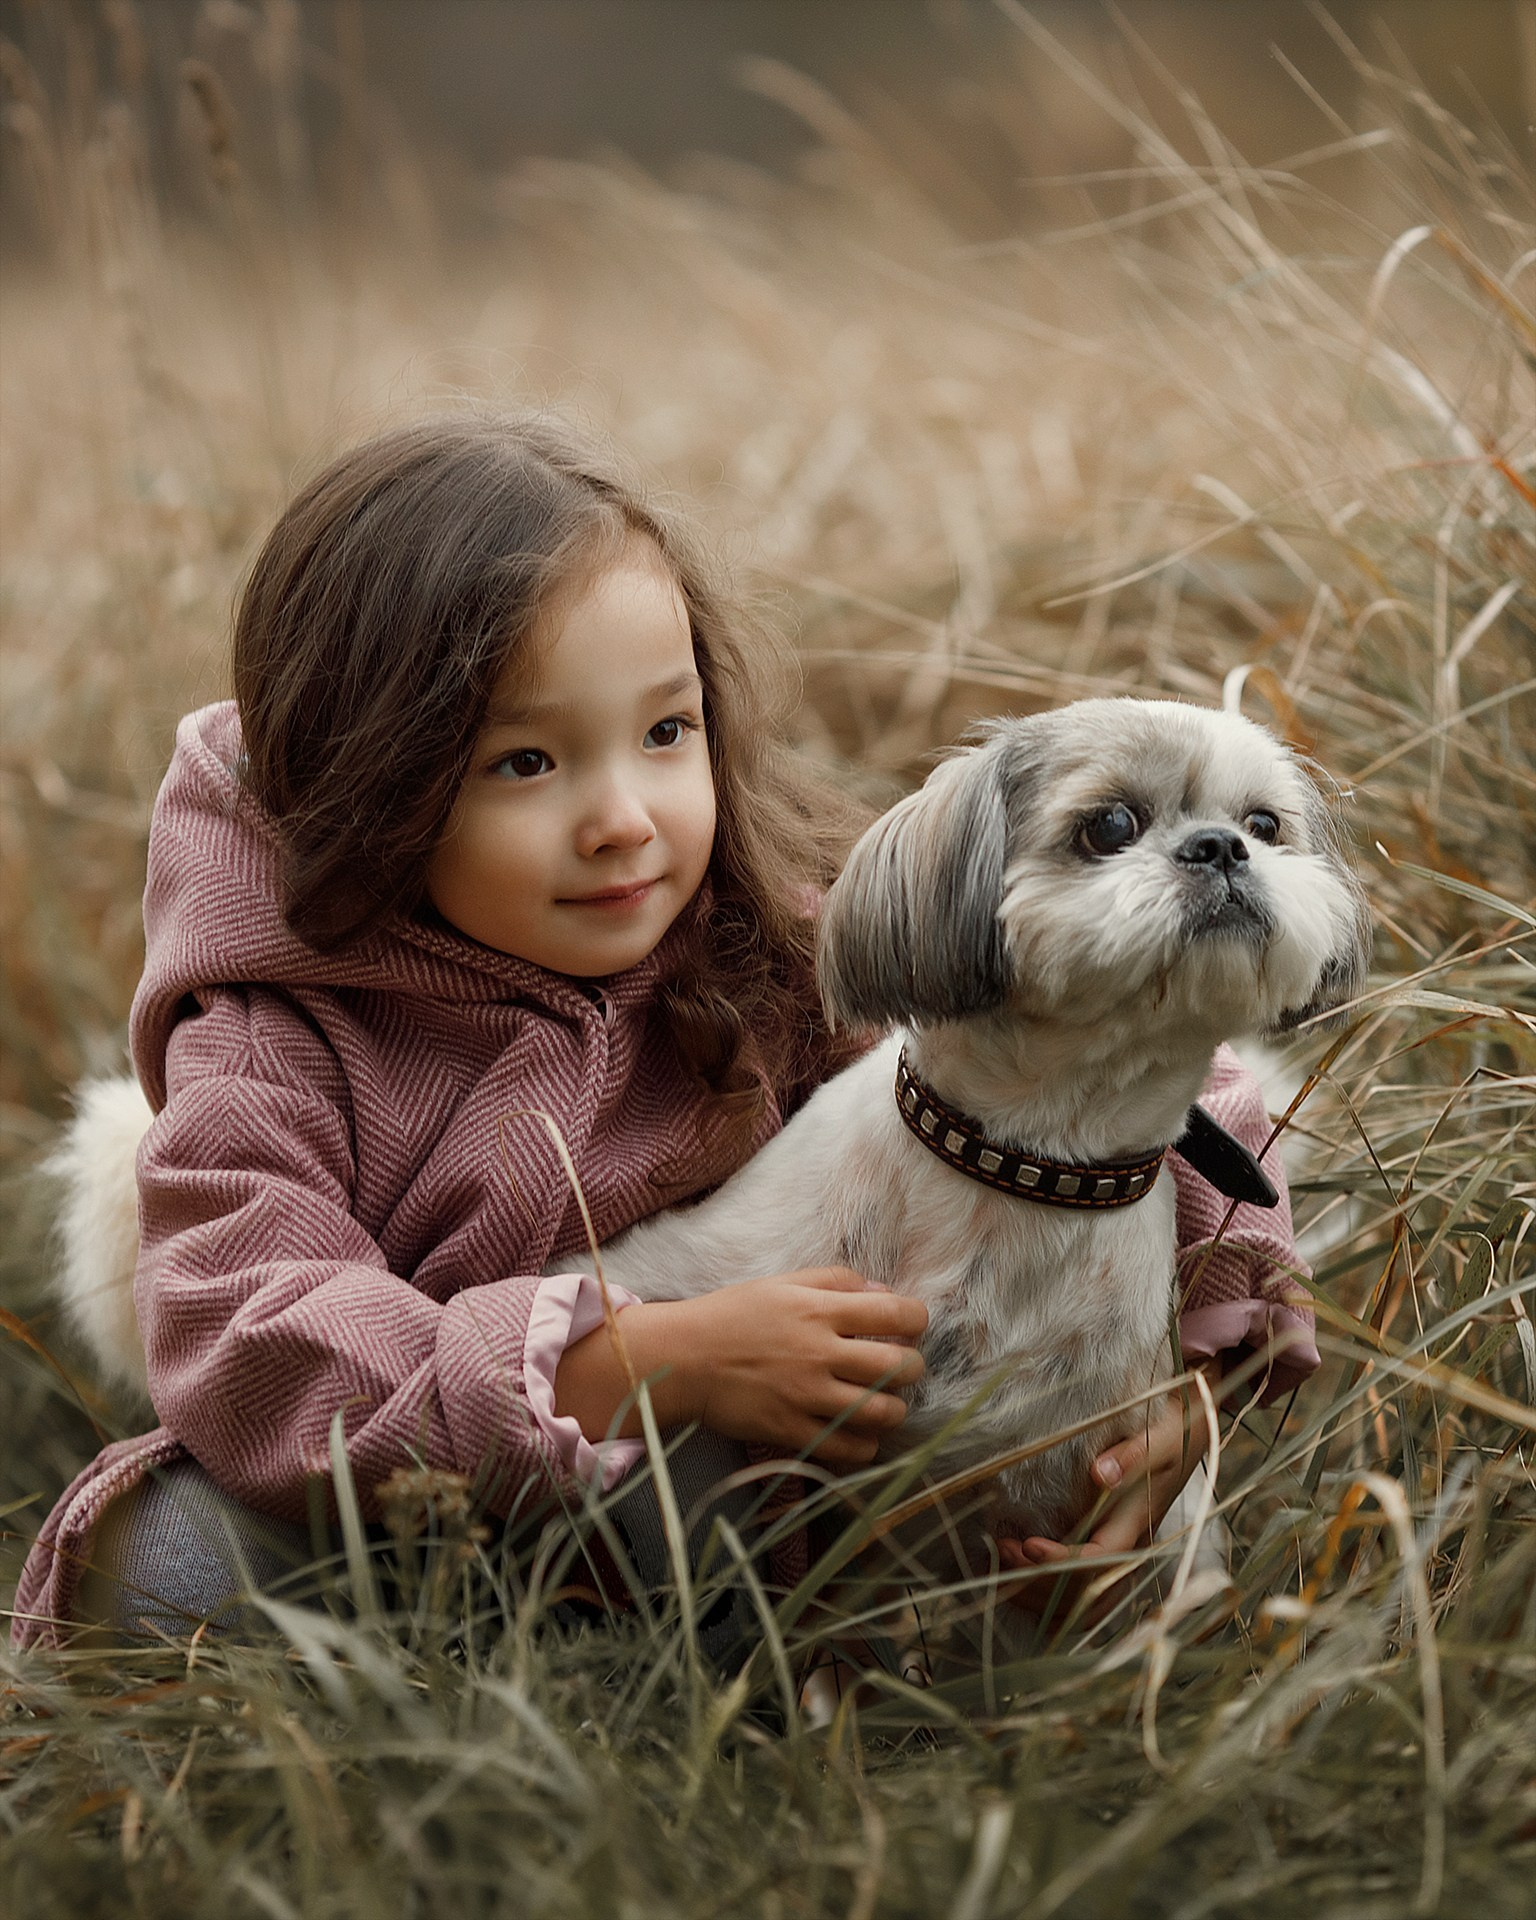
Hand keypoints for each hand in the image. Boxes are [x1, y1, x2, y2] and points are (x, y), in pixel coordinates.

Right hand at [554, 1268, 927, 1467]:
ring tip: (882, 1401)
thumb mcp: (782, 1283)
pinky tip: (859, 1431)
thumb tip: (883, 1292)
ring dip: (894, 1408)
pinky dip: (865, 1444)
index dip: (916, 1319)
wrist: (683, 1359)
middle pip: (899, 1367)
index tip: (909, 1325)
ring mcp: (806, 1397)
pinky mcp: (792, 1432)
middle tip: (898, 1367)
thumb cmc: (733, 1315)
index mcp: (819, 1310)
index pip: (896, 1313)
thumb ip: (836, 1281)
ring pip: (882, 1412)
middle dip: (911, 1367)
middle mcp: (819, 1353)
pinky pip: (849, 1448)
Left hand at [996, 1366, 1219, 1621]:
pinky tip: (1020, 1585)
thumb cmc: (1171, 1432)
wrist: (1190, 1434)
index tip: (1026, 1544)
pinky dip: (1050, 1601)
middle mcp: (1129, 1547)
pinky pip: (1083, 1595)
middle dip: (1039, 1581)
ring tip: (1001, 1565)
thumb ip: (1132, 1455)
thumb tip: (1100, 1474)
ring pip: (1083, 1603)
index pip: (1097, 1561)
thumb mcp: (1159, 1437)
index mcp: (1136, 1523)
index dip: (1060, 1562)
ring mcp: (1121, 1553)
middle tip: (1001, 1551)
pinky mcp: (1110, 1548)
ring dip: (1039, 1595)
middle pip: (1085, 1594)